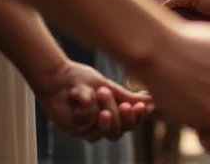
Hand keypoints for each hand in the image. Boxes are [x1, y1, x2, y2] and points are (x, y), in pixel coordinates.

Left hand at [37, 60, 151, 141]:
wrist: (58, 75)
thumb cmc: (82, 80)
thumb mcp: (109, 87)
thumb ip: (127, 97)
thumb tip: (150, 102)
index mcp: (112, 115)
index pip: (129, 125)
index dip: (137, 119)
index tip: (144, 107)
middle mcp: (99, 126)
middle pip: (117, 133)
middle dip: (119, 117)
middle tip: (123, 105)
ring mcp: (85, 130)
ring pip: (101, 129)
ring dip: (102, 108)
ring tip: (100, 93)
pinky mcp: (72, 129)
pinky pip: (85, 122)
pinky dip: (85, 105)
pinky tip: (79, 95)